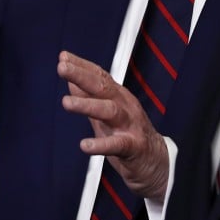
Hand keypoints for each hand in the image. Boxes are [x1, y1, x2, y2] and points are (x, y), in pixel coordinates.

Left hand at [58, 51, 169, 200]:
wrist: (156, 163)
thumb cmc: (129, 135)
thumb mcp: (106, 114)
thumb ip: (90, 98)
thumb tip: (71, 80)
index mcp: (119, 97)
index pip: (100, 76)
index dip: (82, 65)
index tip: (63, 56)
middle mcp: (125, 106)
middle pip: (103, 87)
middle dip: (82, 76)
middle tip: (62, 68)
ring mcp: (130, 125)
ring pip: (110, 111)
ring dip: (87, 105)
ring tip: (66, 102)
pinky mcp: (133, 147)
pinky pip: (117, 144)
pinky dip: (100, 145)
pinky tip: (85, 145)